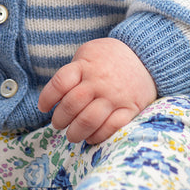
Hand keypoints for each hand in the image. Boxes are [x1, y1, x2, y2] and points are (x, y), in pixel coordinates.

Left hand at [38, 38, 156, 144]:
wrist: (145, 57)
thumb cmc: (110, 57)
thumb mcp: (88, 52)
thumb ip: (74, 70)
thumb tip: (56, 94)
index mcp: (85, 65)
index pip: (60, 83)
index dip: (47, 98)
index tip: (43, 107)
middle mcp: (99, 81)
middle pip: (72, 105)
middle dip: (60, 119)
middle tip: (58, 124)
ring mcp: (115, 96)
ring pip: (88, 120)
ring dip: (75, 132)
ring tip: (72, 135)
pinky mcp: (130, 109)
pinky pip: (110, 128)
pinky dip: (97, 136)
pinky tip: (90, 137)